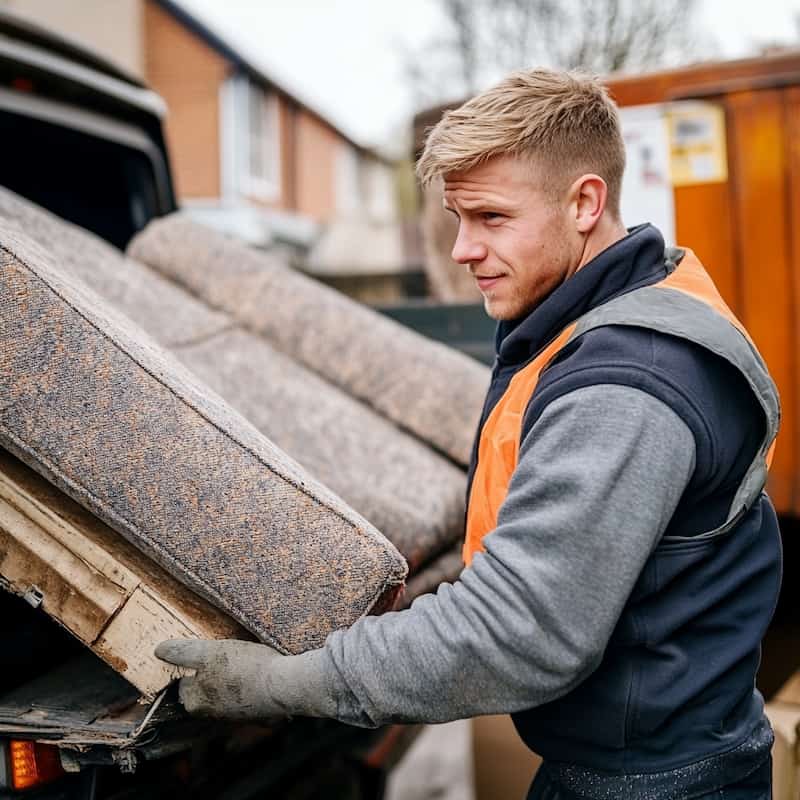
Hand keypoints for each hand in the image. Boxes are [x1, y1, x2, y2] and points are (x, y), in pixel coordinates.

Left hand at [154, 639, 334, 719]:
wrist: (285, 685)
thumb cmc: (244, 670)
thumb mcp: (208, 653)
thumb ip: (183, 652)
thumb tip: (158, 650)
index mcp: (195, 702)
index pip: (183, 681)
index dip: (189, 663)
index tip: (199, 650)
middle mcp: (212, 713)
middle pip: (203, 686)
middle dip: (209, 670)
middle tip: (220, 651)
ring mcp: (234, 712)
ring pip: (223, 688)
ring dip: (228, 674)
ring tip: (238, 656)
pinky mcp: (254, 707)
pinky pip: (242, 691)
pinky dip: (245, 679)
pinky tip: (254, 666)